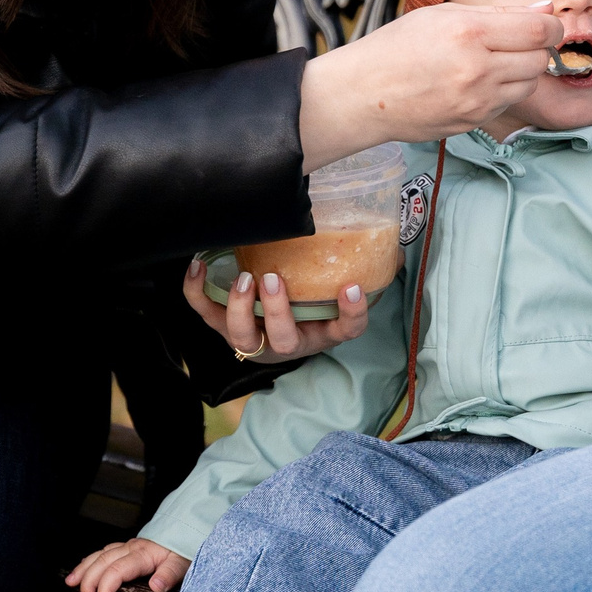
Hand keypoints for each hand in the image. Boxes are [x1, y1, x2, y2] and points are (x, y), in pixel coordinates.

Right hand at [64, 537, 187, 591]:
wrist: (190, 530)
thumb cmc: (186, 549)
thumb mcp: (183, 563)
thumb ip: (170, 574)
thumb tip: (155, 586)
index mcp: (143, 554)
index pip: (117, 570)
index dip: (106, 587)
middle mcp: (131, 548)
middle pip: (102, 562)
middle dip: (89, 582)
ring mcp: (128, 546)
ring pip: (99, 555)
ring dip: (84, 569)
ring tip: (70, 583)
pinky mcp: (128, 547)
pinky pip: (103, 552)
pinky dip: (90, 560)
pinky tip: (81, 569)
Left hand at [184, 258, 373, 358]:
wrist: (272, 320)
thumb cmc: (311, 299)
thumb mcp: (336, 293)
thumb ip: (363, 272)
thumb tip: (394, 249)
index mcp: (322, 333)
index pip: (345, 330)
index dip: (350, 313)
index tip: (350, 286)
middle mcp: (288, 342)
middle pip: (286, 342)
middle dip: (277, 312)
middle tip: (274, 280)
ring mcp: (253, 338)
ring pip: (241, 337)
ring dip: (239, 308)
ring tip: (244, 279)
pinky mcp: (222, 325)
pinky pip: (205, 313)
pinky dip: (196, 292)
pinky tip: (197, 266)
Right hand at [298, 2, 563, 169]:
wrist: (364, 94)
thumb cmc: (399, 46)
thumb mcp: (443, 14)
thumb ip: (498, 13)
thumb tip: (545, 9)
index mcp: (470, 33)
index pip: (539, 31)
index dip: (552, 26)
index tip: (547, 24)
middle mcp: (478, 69)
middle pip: (539, 59)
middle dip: (536, 48)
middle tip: (517, 41)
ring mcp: (477, 101)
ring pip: (529, 84)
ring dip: (522, 71)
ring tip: (493, 62)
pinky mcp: (474, 123)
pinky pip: (508, 103)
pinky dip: (503, 91)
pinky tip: (477, 82)